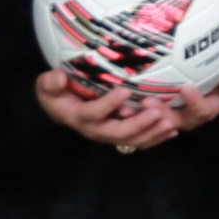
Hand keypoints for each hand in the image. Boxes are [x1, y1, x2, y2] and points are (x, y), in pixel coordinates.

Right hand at [35, 68, 217, 151]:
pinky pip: (139, 141)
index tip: (123, 91)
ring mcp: (109, 134)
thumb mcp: (47, 86)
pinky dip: (156, 138)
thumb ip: (50, 82)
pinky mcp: (120, 135)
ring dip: (152, 133)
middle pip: (117, 132)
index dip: (107, 105)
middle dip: (138, 124)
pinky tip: (172, 131)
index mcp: (77, 117)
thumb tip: (59, 77)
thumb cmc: (57, 92)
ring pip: (131, 140)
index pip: (92, 114)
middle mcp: (94, 130)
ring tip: (169, 123)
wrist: (62, 107)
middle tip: (156, 112)